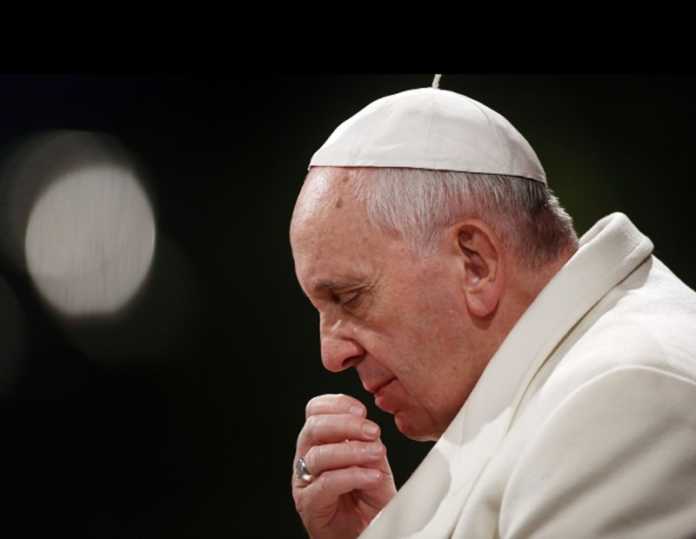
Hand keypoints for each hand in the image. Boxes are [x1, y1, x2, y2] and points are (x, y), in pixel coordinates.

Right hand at [292, 394, 396, 538]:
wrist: (368, 533)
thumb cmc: (368, 500)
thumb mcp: (374, 462)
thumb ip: (369, 443)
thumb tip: (370, 430)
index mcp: (320, 440)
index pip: (316, 410)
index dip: (337, 404)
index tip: (362, 410)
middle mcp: (308, 456)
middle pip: (314, 427)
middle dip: (346, 424)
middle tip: (372, 431)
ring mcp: (305, 480)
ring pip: (318, 454)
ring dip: (352, 450)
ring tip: (376, 454)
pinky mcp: (309, 503)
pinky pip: (325, 483)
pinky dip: (352, 475)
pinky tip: (372, 476)